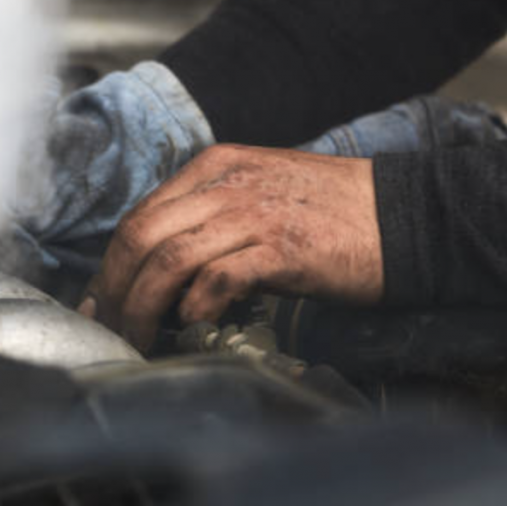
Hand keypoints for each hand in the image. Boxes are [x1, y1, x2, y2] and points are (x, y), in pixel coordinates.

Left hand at [78, 144, 383, 351]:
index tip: (101, 302)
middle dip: (114, 289)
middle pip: (140, 236)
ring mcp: (253, 213)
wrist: (405, 215)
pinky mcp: (282, 248)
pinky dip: (195, 306)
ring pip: (168, 259)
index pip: (140, 217)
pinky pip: (217, 278)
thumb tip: (161, 272)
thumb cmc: (329, 214)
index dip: (111, 265)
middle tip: (109, 328)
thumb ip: (208, 219)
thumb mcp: (258, 196)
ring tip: (138, 338)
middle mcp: (225, 185)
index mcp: (214, 167)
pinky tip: (193, 325)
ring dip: (143, 307)